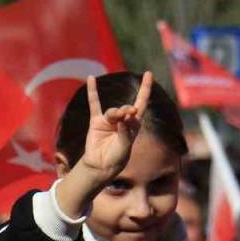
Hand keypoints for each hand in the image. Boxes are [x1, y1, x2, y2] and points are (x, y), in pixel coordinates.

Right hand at [55, 72, 153, 218]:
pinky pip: (94, 104)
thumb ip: (125, 131)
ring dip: (115, 114)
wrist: (101, 166)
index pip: (141, 104)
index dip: (145, 89)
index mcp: (134, 126)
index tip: (148, 73)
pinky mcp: (96, 122)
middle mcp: (122, 121)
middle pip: (127, 109)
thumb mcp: (125, 146)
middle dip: (128, 110)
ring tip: (117, 119)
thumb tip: (124, 116)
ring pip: (113, 111)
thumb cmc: (117, 158)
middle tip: (129, 113)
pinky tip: (91, 79)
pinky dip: (92, 91)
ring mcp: (109, 121)